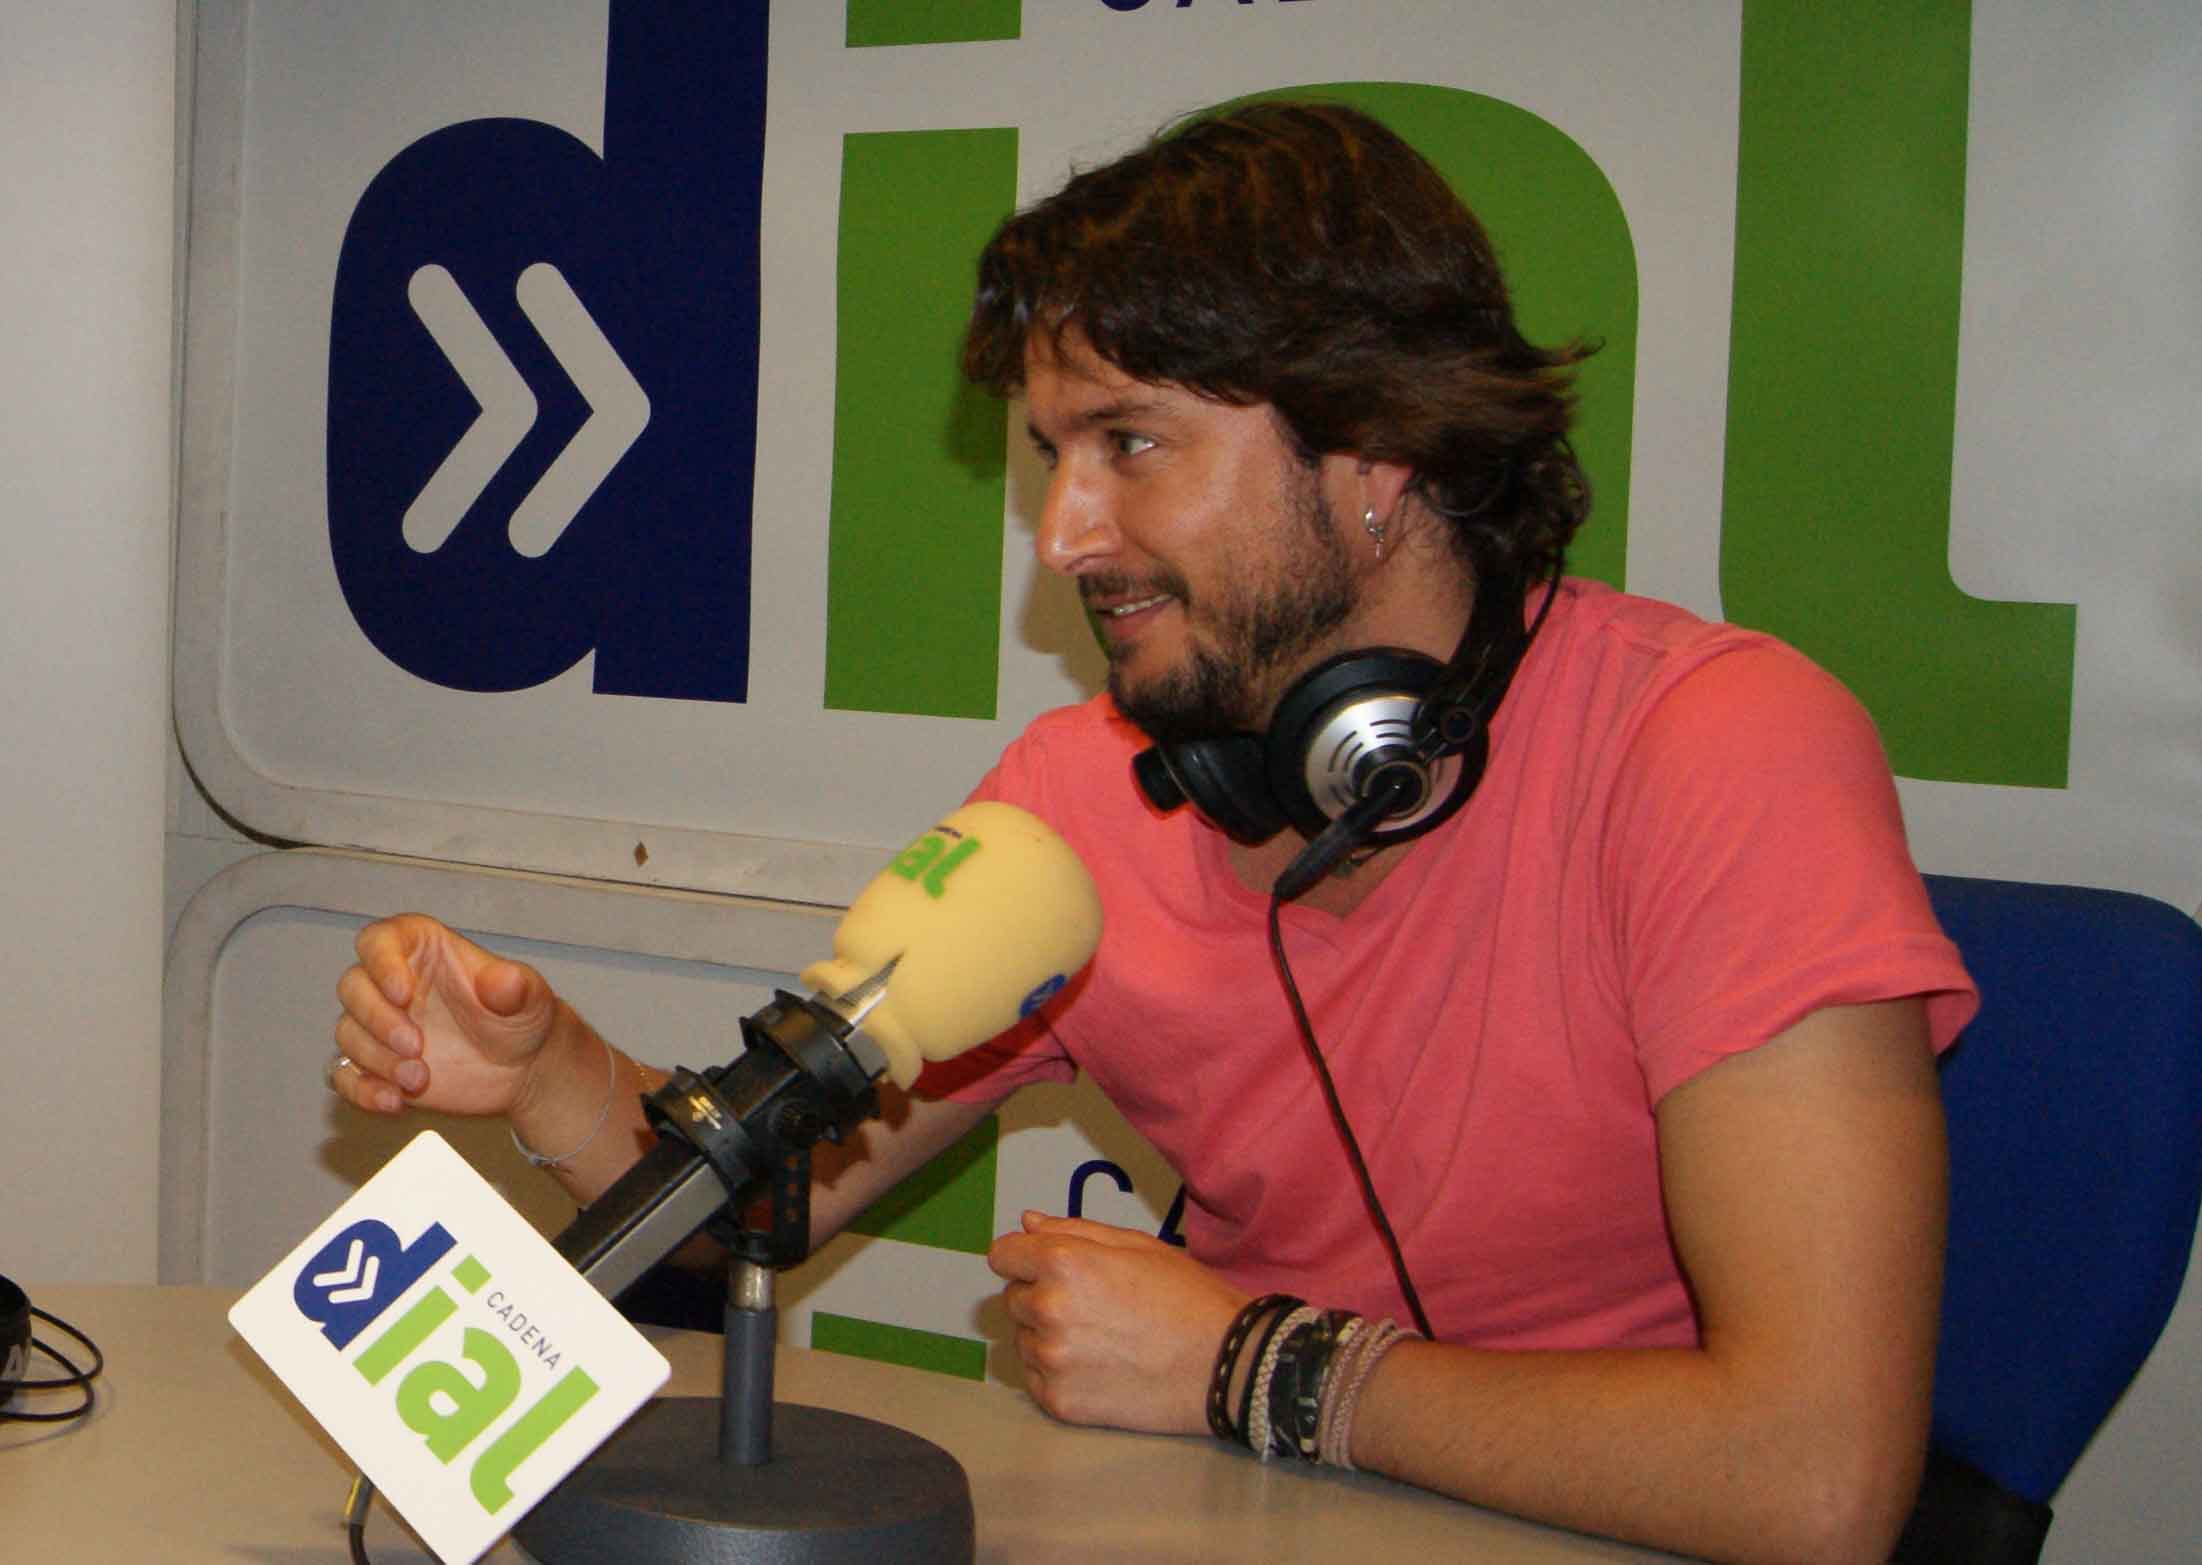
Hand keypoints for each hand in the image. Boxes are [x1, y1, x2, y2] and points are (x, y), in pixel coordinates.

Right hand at [331, 913, 561, 1118]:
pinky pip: (343, 1074)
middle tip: (416, 1046)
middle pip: (353, 986)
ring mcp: (380, 1026)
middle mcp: (392, 984)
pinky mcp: (376, 1065)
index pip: (380, 939)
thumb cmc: (522, 1019)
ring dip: (376, 1059)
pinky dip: (360, 1090)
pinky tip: (394, 1102)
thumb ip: (516, 986)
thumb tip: (501, 980)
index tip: (403, 993)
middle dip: (377, 1019)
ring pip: (347, 1033)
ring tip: (419, 1078)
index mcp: (424, 952)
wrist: (524, 1070)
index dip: (381, 962)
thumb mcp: (530, 998)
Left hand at [987, 1211, 1246, 1435]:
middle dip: (1041, 1295)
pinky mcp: (1059, 1401)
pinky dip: (1057, 1372)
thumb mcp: (1135, 1246)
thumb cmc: (1185, 1296)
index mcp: (1063, 1263)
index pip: (1002, 1255)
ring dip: (1048, 1335)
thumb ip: (1074, 1231)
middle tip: (1093, 1305)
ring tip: (1101, 1338)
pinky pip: (1036, 1378)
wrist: (1224, 1364)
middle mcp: (1047, 1309)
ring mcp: (1051, 1360)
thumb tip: (1028, 1223)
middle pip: (1014, 1297)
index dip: (1024, 1258)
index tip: (1045, 1267)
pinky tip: (1098, 1366)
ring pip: (1024, 1339)